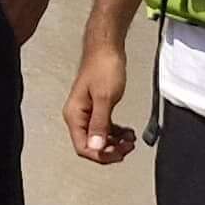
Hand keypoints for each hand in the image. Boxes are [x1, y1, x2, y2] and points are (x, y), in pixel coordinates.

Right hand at [62, 33, 136, 164]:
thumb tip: (95, 147)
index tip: (118, 154)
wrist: (106, 49)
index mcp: (74, 115)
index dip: (100, 155)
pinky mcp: (96, 108)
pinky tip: (127, 132)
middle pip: (91, 145)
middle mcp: (78, 116)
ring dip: (114, 143)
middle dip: (110, 150)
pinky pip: (104, 128)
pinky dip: (116, 133)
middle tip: (127, 147)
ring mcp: (87, 113)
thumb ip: (100, 123)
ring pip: (99, 138)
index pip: (83, 147)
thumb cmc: (104, 67)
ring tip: (130, 140)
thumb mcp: (104, 97)